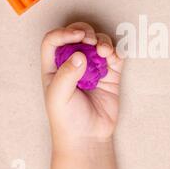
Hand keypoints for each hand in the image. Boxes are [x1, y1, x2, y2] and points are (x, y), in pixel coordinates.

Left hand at [41, 22, 122, 150]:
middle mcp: (73, 62)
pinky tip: (113, 58)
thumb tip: (80, 54)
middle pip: (77, 34)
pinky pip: (115, 55)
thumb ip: (66, 74)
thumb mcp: (58, 97)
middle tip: (90, 40)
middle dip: (85, 31)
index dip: (64, 33)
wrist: (88, 137)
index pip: (54, 40)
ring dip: (103, 41)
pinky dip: (116, 51)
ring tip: (105, 52)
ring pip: (98, 41)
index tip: (77, 37)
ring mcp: (93, 67)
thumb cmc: (67, 120)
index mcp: (54, 66)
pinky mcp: (110, 74)